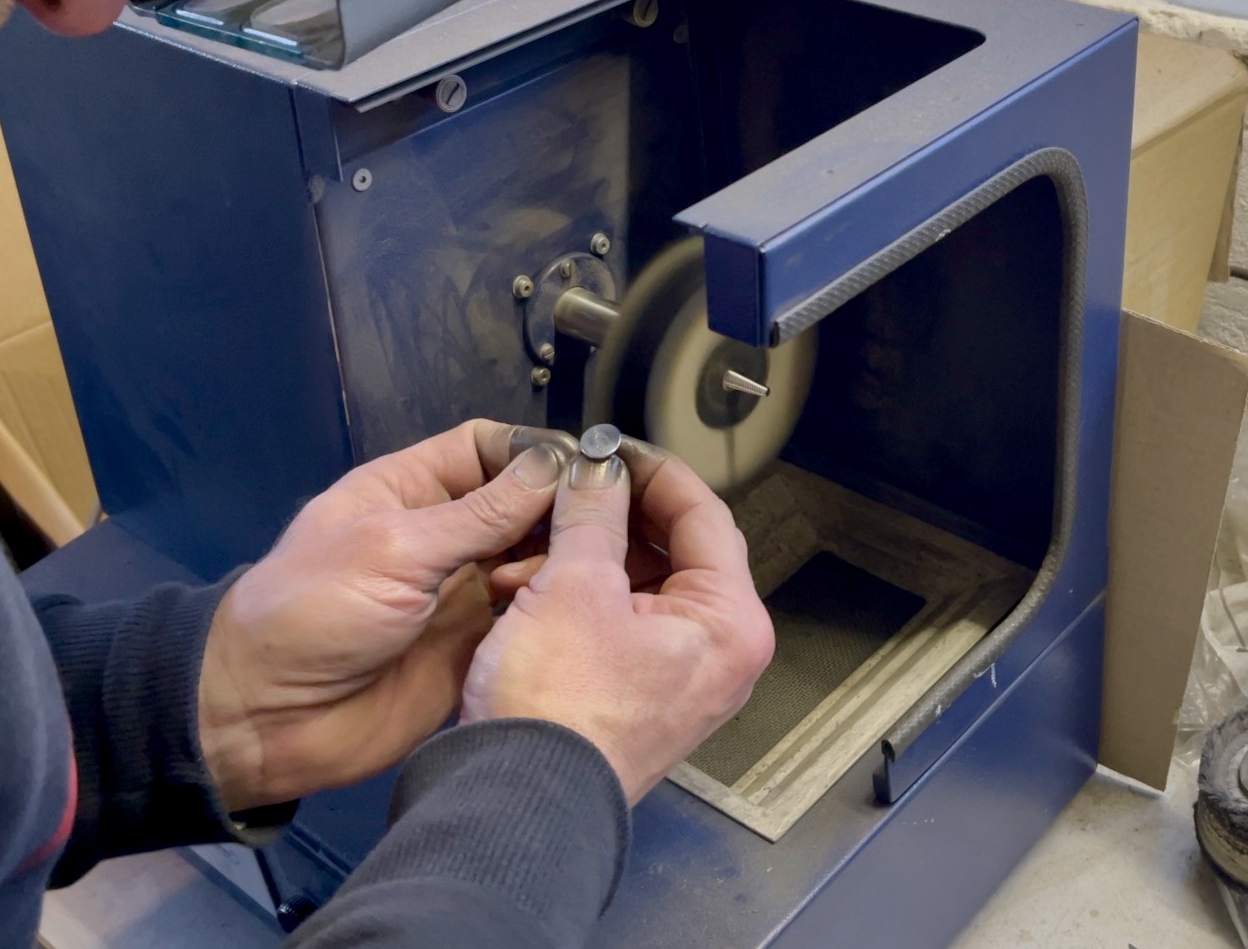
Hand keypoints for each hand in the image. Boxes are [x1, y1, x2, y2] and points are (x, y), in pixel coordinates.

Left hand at [198, 420, 574, 811]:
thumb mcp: (393, 549)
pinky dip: (559, 606)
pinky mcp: (479, 645)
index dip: (536, 450)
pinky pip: (531, 615)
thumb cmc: (312, 615)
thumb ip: (478, 513)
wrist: (267, 722)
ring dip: (566, 557)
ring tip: (599, 566)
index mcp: (409, 491)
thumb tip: (556, 464)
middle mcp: (444, 534)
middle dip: (565, 505)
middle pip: (522, 502)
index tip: (591, 466)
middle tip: (615, 519)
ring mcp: (464, 591)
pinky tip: (596, 604)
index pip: (486, 448)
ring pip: (535, 558)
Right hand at [461, 440, 774, 800]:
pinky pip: (620, 622)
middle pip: (675, 549)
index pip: (705, 515)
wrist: (516, 801)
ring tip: (531, 546)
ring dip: (585, 555)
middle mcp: (720, 653)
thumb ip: (593, 513)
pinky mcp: (642, 696)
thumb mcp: (572, 585)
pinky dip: (579, 597)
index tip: (610, 446)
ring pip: (640, 584)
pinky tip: (527, 586)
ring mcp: (683, 678)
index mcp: (730, 623)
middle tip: (569, 486)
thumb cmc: (556, 713)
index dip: (652, 470)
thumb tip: (600, 469)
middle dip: (610, 516)